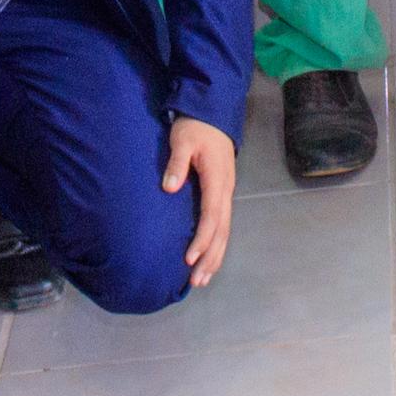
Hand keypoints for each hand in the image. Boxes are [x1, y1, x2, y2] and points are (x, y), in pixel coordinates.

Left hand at [163, 117, 237, 286]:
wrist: (213, 113)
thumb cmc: (196, 126)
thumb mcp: (183, 139)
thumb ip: (176, 163)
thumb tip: (169, 188)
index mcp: (217, 180)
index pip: (212, 216)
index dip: (202, 239)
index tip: (189, 258)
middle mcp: (226, 191)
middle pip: (221, 231)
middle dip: (210, 258)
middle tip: (196, 281)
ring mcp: (226, 193)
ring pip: (225, 231)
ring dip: (215, 256)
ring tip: (202, 279)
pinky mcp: (222, 194)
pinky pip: (222, 225)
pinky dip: (217, 244)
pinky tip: (208, 258)